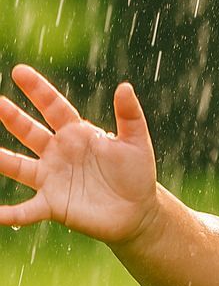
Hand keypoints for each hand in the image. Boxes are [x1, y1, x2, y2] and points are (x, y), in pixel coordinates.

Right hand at [0, 65, 157, 245]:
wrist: (138, 210)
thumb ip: (129, 115)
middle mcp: (58, 153)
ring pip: (18, 166)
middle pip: (29, 132)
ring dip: (1, 159)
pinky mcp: (52, 205)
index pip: (54, 107)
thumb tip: (124, 86)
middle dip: (12, 118)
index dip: (38, 90)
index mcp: (77, 134)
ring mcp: (52, 178)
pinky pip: (25, 210)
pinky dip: (9, 214)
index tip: (19, 71)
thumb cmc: (136, 173)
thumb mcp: (136, 141)